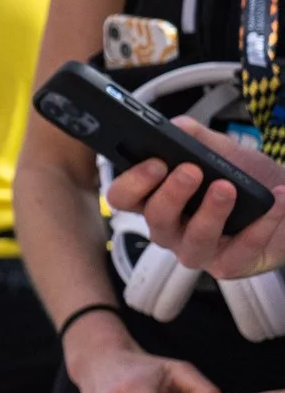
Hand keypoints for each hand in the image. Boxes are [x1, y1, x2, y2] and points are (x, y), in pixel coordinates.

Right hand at [101, 117, 284, 278]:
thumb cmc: (244, 181)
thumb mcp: (219, 150)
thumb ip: (194, 137)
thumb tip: (175, 127)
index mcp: (155, 199)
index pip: (123, 197)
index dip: (133, 182)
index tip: (157, 163)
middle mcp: (169, 228)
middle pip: (155, 218)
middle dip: (172, 194)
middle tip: (192, 171)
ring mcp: (196, 250)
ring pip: (194, 240)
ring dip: (211, 212)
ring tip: (228, 188)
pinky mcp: (228, 265)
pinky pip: (239, 251)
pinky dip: (260, 226)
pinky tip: (276, 201)